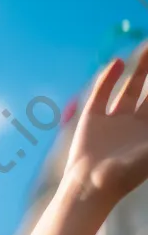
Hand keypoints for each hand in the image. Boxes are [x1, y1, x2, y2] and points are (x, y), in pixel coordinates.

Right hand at [64, 45, 147, 208]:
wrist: (91, 186)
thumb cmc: (126, 174)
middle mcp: (134, 123)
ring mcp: (113, 120)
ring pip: (129, 88)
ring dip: (139, 70)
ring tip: (146, 48)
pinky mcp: (92, 118)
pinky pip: (102, 93)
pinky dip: (109, 78)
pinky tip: (119, 63)